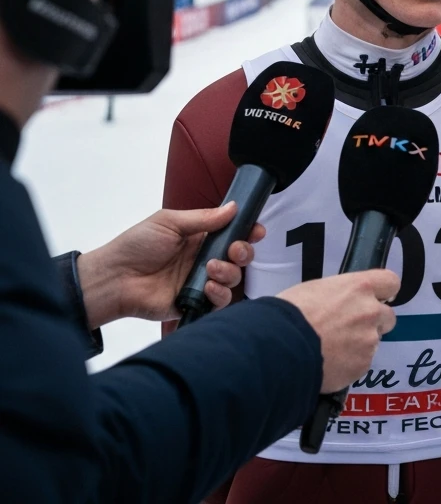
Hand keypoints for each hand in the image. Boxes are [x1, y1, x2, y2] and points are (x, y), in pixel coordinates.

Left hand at [77, 202, 264, 326]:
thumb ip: (203, 218)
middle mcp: (204, 259)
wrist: (114, 279)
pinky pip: (219, 302)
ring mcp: (200, 282)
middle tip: (234, 250)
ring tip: (211, 268)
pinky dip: (219, 294)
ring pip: (233, 279)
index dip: (247, 231)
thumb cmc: (137, 245)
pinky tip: (207, 287)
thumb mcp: (169, 222)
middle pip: (239, 257)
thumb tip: (233, 207)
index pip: (232, 233)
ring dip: (229, 272)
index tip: (256, 230)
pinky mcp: (194, 303)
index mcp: (200, 238)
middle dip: (244, 252)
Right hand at [278, 270, 399, 392]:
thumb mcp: (316, 289)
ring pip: (374, 341)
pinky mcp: (362, 365)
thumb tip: (342, 303)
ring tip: (334, 349)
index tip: (375, 298)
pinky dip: (351, 363)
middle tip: (350, 328)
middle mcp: (371, 312)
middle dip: (374, 322)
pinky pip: (362, 362)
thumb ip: (341, 295)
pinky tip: (330, 364)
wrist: (281, 349)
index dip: (384, 291)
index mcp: (361, 287)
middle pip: (388, 316)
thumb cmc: (291, 313)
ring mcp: (369, 340)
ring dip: (360, 344)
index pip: (391, 282)